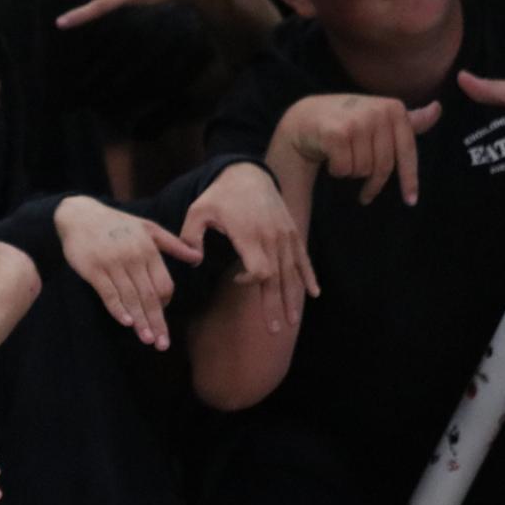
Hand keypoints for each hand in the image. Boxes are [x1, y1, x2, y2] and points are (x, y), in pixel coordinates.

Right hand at [54, 196, 201, 349]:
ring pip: (131, 298)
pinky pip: (108, 293)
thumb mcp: (148, 228)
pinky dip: (118, 308)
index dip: (165, 304)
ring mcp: (113, 264)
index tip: (162, 319)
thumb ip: (173, 244)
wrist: (79, 215)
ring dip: (140, 321)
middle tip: (162, 344)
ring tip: (147, 339)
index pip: (163, 284)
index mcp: (148, 250)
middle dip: (157, 322)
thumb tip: (198, 258)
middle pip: (149, 296)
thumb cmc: (116, 223)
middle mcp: (133, 258)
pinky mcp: (93, 269)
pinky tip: (126, 323)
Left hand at [180, 161, 319, 334]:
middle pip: (278, 278)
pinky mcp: (292, 232)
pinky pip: (303, 258)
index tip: (238, 280)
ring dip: (293, 297)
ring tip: (292, 321)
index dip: (251, 282)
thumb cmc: (219, 195)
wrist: (248, 173)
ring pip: (292, 272)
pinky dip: (308, 276)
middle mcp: (272, 237)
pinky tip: (314, 293)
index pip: (260, 270)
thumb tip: (194, 261)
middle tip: (275, 330)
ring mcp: (285, 235)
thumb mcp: (198, 211)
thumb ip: (190, 237)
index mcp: (249, 235)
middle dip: (276, 305)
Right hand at [276, 92, 441, 205]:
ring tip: (342, 159)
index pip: (407, 152)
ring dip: (351, 171)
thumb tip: (438, 109)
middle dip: (372, 182)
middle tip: (365, 191)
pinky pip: (344, 169)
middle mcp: (378, 111)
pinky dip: (336, 170)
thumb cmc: (345, 120)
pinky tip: (329, 158)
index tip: (411, 201)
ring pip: (363, 169)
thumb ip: (410, 120)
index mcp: (394, 108)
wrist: (303, 117)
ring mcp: (356, 121)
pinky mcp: (336, 133)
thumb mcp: (379, 118)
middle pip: (383, 165)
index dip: (409, 179)